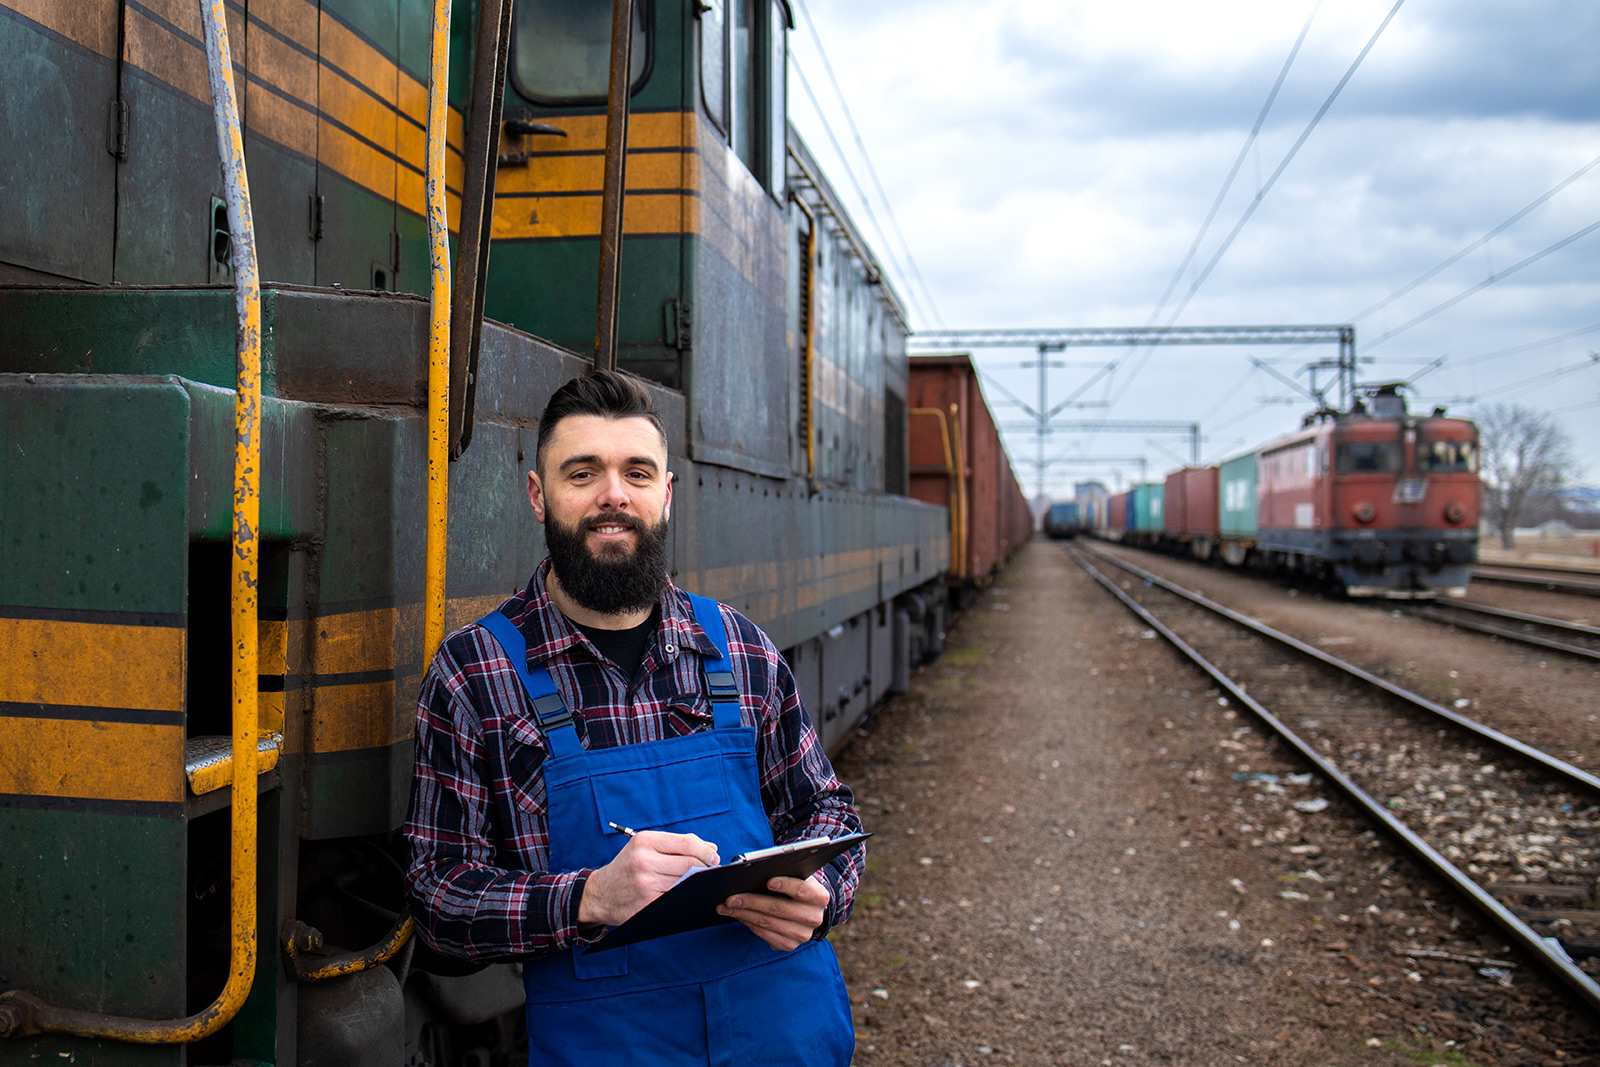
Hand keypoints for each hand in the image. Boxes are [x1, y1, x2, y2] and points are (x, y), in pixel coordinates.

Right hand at [579, 832, 718, 926]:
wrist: (600, 894)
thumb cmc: (627, 867)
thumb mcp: (645, 847)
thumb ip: (678, 844)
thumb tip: (711, 849)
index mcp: (644, 841)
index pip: (687, 843)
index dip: (706, 851)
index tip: (714, 857)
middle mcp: (643, 861)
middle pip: (690, 864)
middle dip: (705, 868)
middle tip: (711, 870)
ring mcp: (645, 884)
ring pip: (685, 882)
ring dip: (697, 883)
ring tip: (698, 881)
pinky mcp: (647, 903)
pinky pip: (676, 898)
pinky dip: (685, 896)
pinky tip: (685, 894)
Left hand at [717, 873, 829, 950]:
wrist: (807, 909)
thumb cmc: (796, 886)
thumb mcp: (797, 877)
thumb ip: (784, 872)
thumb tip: (754, 871)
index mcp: (819, 897)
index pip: (802, 890)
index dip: (786, 885)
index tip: (768, 881)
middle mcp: (814, 918)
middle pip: (779, 909)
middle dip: (751, 902)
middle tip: (730, 897)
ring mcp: (802, 935)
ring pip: (767, 923)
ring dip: (743, 914)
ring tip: (725, 906)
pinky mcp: (789, 945)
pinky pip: (764, 935)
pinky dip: (748, 924)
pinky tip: (737, 915)